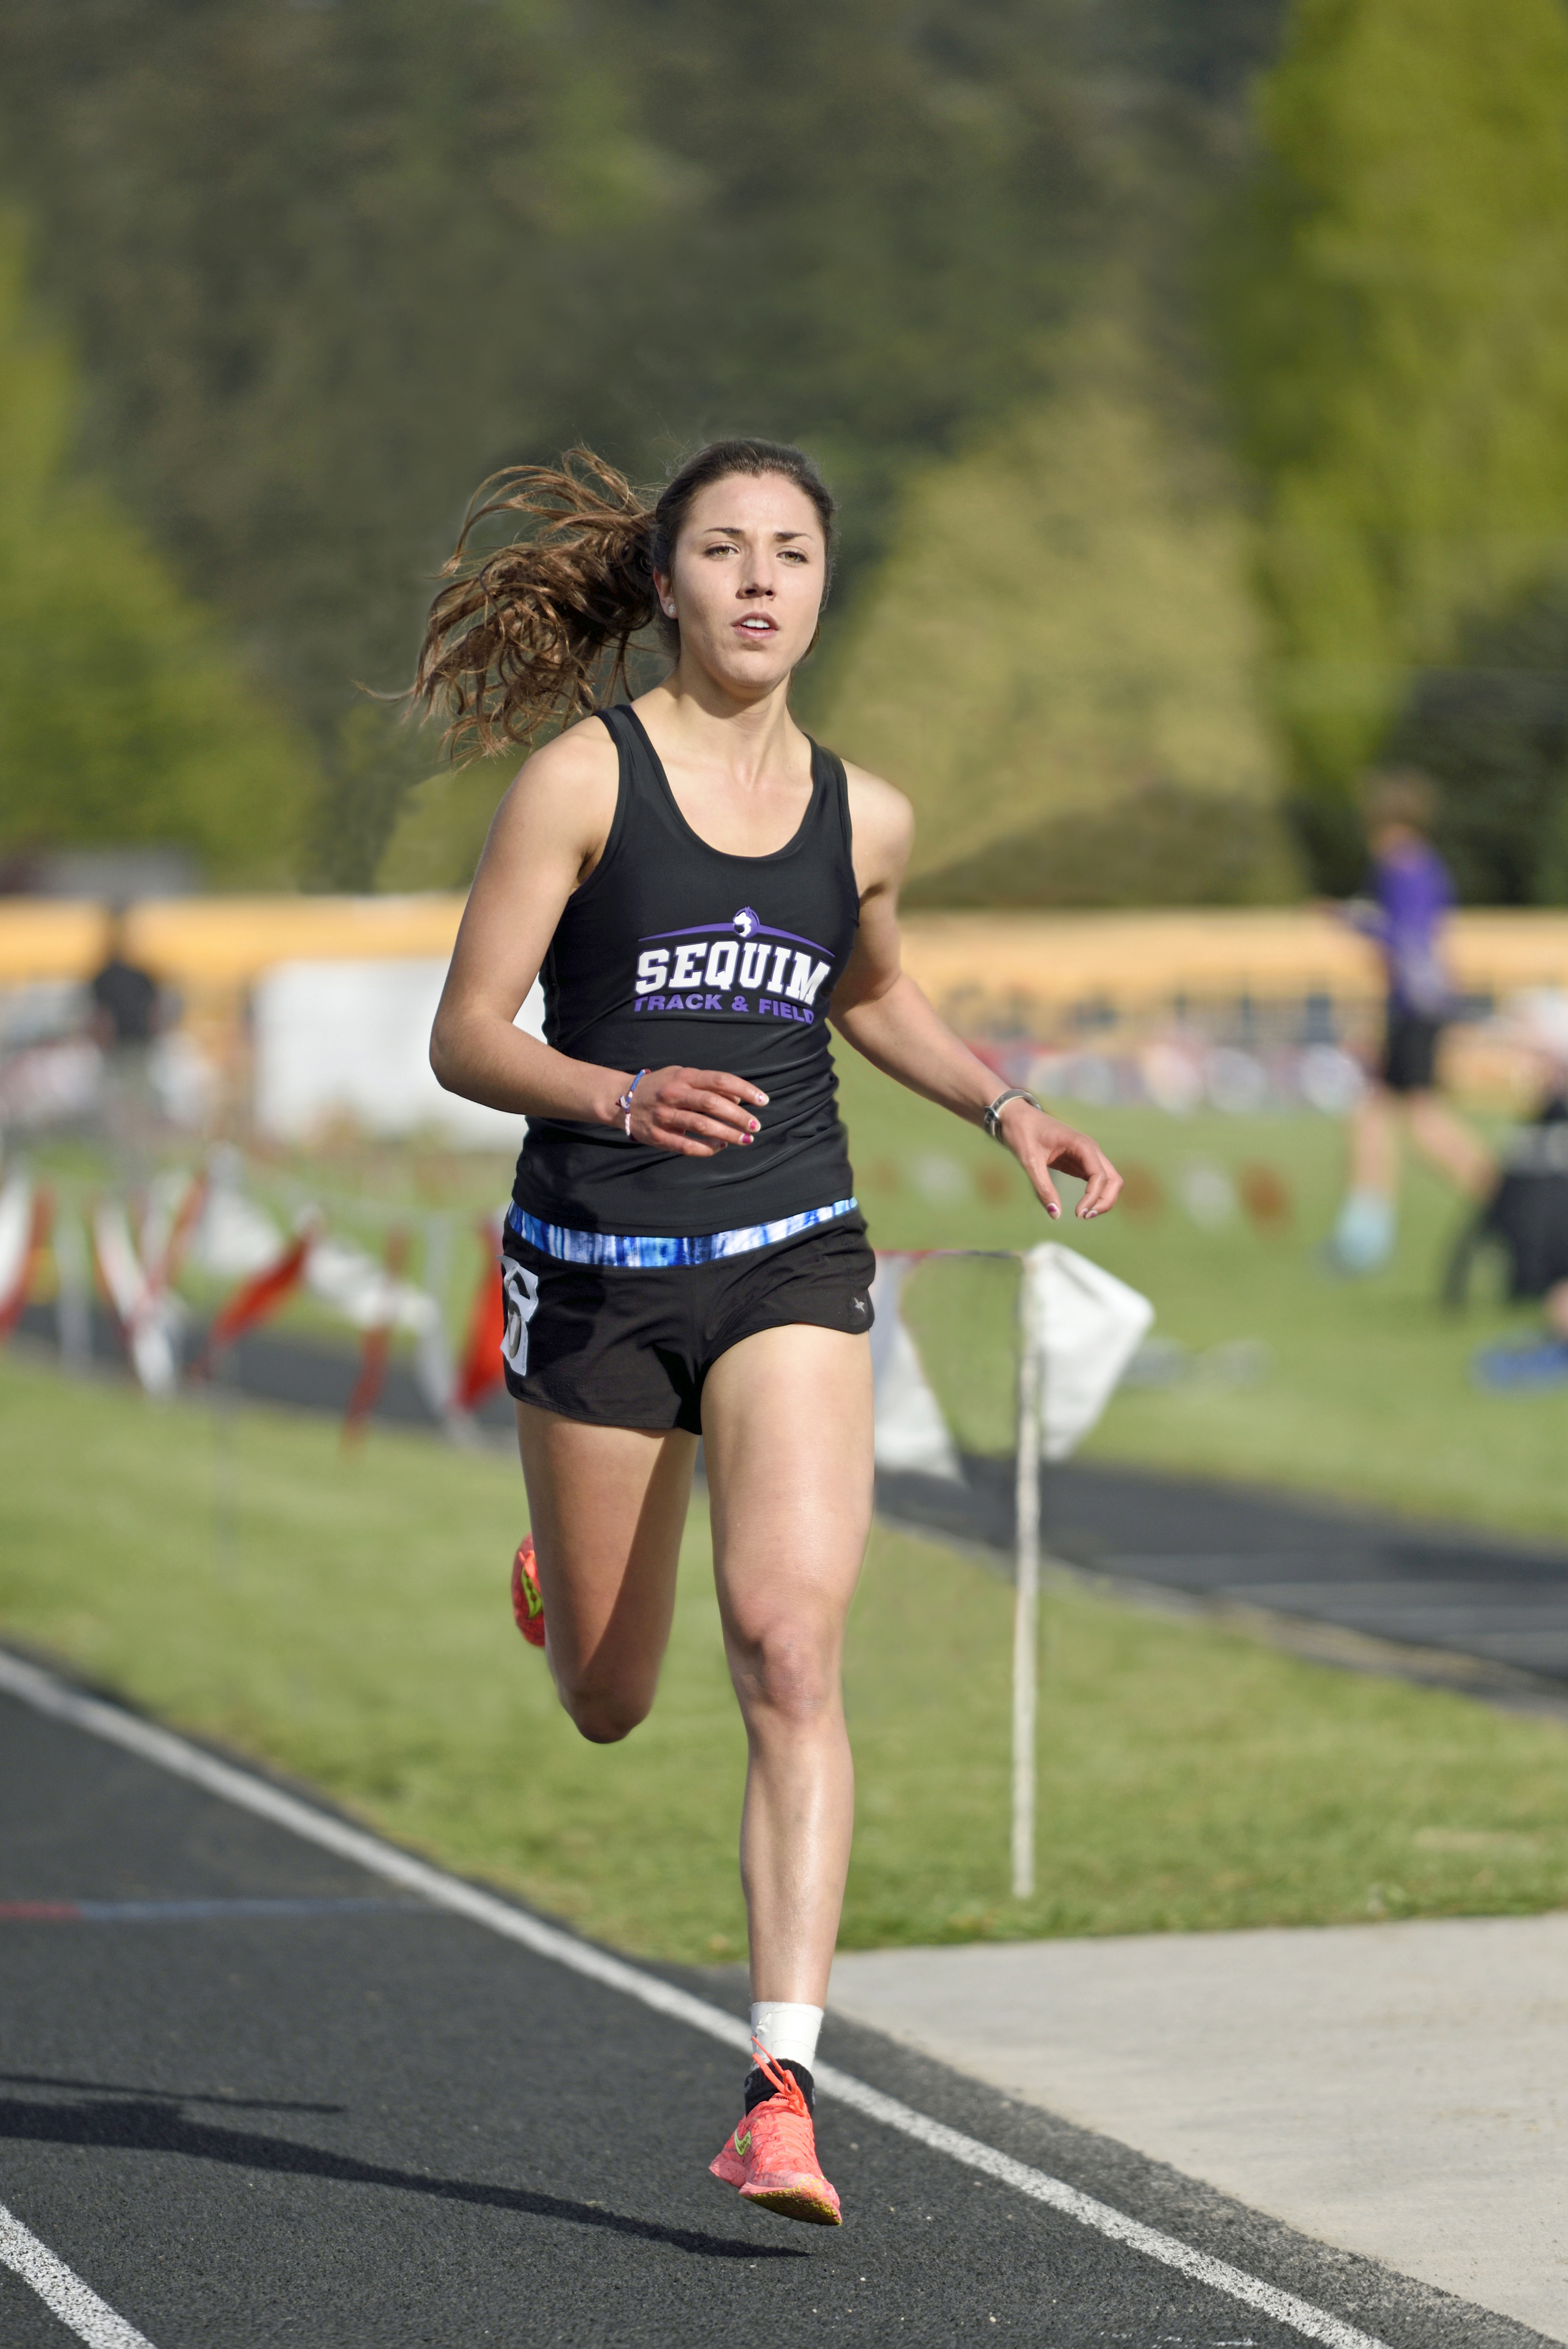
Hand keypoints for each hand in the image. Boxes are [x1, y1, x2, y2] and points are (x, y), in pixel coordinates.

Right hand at [626, 1065, 767, 1156]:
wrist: (621, 1100)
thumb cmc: (660, 1086)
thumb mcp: (682, 1075)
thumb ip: (709, 1084)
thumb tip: (739, 1098)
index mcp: (684, 1076)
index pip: (720, 1080)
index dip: (745, 1090)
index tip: (763, 1101)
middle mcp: (675, 1094)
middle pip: (713, 1104)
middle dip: (739, 1117)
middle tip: (756, 1126)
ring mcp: (665, 1116)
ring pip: (702, 1126)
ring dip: (728, 1134)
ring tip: (745, 1139)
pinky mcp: (658, 1136)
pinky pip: (686, 1145)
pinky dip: (707, 1148)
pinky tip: (720, 1148)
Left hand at [997, 1099, 1121, 1221]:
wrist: (1016, 1117)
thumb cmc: (1022, 1132)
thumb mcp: (1029, 1161)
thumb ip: (1042, 1187)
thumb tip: (1055, 1214)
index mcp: (1082, 1144)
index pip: (1100, 1175)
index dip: (1093, 1197)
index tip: (1078, 1214)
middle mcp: (1090, 1149)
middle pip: (1113, 1179)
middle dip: (1105, 1200)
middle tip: (1084, 1216)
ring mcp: (1087, 1155)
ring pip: (1108, 1180)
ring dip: (1102, 1199)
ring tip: (1084, 1214)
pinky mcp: (1080, 1161)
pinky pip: (1096, 1180)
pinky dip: (1094, 1195)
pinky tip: (1082, 1206)